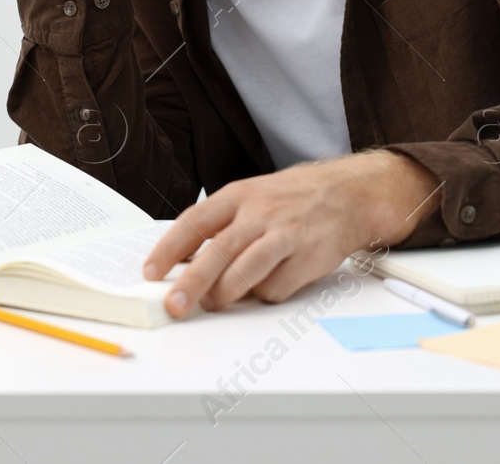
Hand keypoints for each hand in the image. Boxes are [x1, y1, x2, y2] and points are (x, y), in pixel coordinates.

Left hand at [141, 151, 441, 315]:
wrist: (348, 194)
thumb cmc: (292, 199)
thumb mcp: (251, 197)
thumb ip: (220, 226)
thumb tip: (182, 264)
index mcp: (239, 196)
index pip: (195, 222)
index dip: (169, 249)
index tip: (150, 272)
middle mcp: (261, 213)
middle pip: (218, 251)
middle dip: (191, 283)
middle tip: (174, 305)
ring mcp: (285, 235)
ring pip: (246, 273)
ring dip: (226, 294)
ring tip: (216, 302)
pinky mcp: (308, 257)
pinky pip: (276, 288)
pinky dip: (264, 294)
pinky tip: (266, 286)